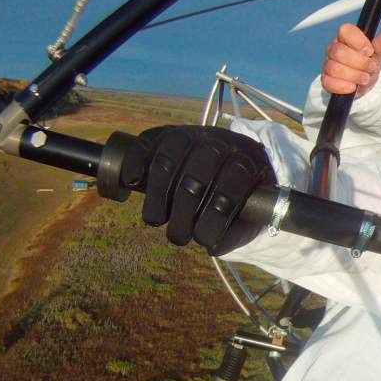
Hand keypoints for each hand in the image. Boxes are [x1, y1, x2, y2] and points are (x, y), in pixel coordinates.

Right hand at [119, 125, 274, 254]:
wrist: (229, 160)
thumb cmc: (239, 197)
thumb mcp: (248, 214)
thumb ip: (235, 232)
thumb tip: (212, 247)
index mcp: (248, 160)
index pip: (233, 184)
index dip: (216, 216)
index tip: (204, 241)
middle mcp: (219, 141)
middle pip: (196, 175)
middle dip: (183, 212)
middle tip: (178, 237)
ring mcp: (191, 134)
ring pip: (168, 161)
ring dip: (157, 196)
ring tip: (156, 220)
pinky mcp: (165, 133)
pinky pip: (146, 142)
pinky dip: (136, 161)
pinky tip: (132, 183)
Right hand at [321, 23, 380, 97]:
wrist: (364, 83)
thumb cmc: (369, 64)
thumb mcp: (377, 54)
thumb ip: (380, 46)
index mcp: (345, 37)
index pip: (345, 30)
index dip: (358, 41)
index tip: (370, 51)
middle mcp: (333, 49)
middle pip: (339, 52)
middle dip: (359, 62)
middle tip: (371, 67)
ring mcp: (328, 64)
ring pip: (334, 68)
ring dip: (354, 75)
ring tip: (365, 78)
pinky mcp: (326, 80)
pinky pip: (329, 82)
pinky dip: (343, 86)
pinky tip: (353, 87)